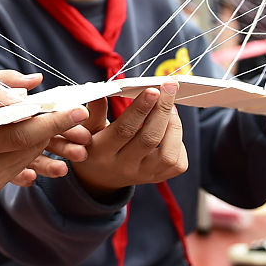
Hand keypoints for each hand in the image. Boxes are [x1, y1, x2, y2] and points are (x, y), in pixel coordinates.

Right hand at [0, 79, 90, 192]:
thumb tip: (26, 92)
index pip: (24, 133)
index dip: (54, 121)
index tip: (79, 110)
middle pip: (30, 146)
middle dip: (58, 131)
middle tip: (81, 116)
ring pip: (28, 157)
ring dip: (49, 142)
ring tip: (73, 132)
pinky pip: (19, 167)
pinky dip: (32, 151)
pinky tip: (45, 143)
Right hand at [72, 83, 187, 199]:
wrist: (100, 177)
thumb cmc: (94, 145)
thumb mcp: (86, 129)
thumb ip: (94, 110)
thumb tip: (96, 88)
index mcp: (101, 152)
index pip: (124, 130)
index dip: (140, 109)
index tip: (152, 90)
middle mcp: (123, 167)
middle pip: (149, 139)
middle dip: (162, 110)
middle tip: (169, 87)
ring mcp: (143, 175)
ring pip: (168, 154)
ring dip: (174, 125)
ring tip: (171, 107)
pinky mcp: (157, 178)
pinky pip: (178, 162)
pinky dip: (179, 141)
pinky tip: (171, 127)